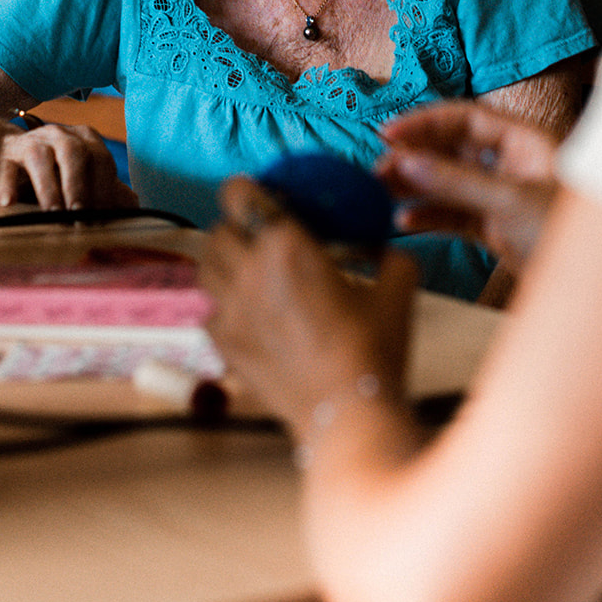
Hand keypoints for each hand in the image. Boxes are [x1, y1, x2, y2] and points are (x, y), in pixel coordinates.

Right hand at [0, 121, 138, 210]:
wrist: (13, 155)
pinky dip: (6, 183)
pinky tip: (8, 203)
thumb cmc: (56, 173)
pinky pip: (5, 165)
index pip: (101, 160)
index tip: (103, 217)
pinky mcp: (4, 152)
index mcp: (86, 139)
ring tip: (52, 214)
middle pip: (73, 154)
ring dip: (48, 187)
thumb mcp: (83, 178)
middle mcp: (60, 134)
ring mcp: (31, 140)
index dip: (104, 188)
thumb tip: (134, 211)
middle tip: (80, 216)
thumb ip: (108, 191)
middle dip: (78, 186)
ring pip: (40, 157)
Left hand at [200, 176, 418, 433]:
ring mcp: (231, 310)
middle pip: (216, 230)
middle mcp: (249, 271)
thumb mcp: (397, 291)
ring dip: (221, 262)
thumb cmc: (374, 349)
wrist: (347, 412)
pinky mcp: (224, 345)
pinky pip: (208, 312)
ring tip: (245, 271)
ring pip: (203, 267)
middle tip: (256, 236)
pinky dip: (221, 307)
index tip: (257, 194)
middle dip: (232, 227)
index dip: (243, 189)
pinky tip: (247, 314)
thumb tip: (385, 248)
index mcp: (287, 245)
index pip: (238, 195)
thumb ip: (390, 259)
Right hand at [377, 101, 559, 271]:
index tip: (388, 133)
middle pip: (453, 149)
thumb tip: (407, 162)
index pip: (466, 118)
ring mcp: (504, 197)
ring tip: (382, 194)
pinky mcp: (499, 228)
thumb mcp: (509, 202)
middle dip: (415, 157)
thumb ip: (456, 182)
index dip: (425, 122)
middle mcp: (513, 164)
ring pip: (450, 183)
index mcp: (525, 141)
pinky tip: (406, 221)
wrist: (601, 290)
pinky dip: (431, 216)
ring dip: (417, 187)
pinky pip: (456, 215)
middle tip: (379, 171)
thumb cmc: (570, 233)